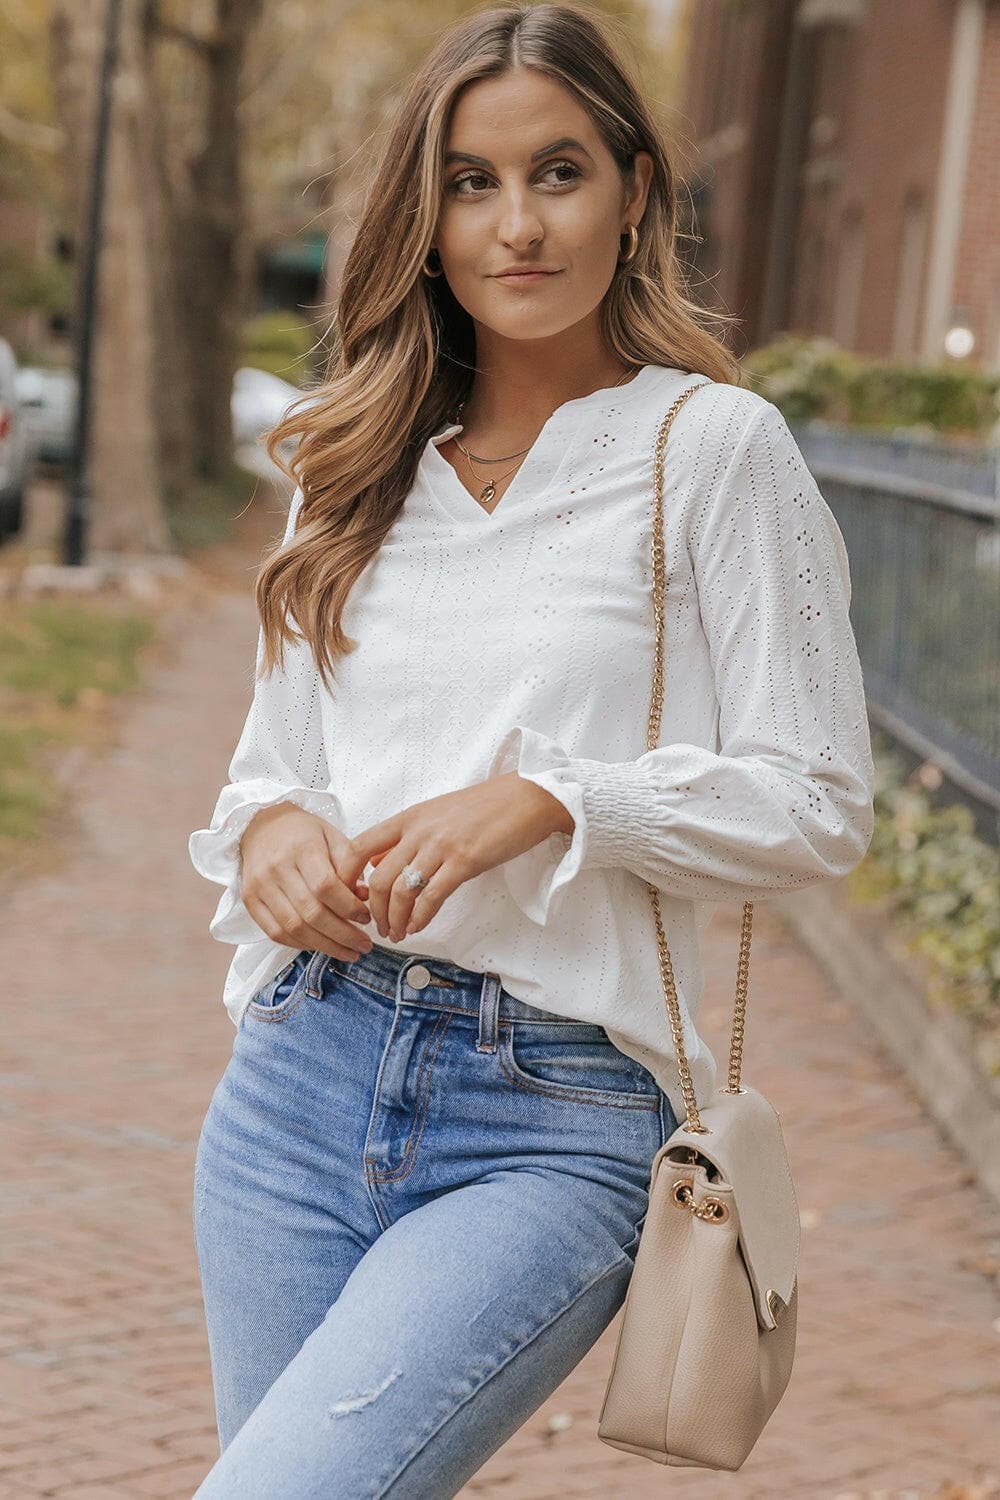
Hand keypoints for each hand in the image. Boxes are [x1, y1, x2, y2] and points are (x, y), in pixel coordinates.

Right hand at [239, 802, 373, 959]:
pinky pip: (275, 933)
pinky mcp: (250, 900)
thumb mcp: (333, 837)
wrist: (261, 824)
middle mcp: (277, 868)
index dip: (349, 907)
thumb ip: (350, 867)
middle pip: (311, 912)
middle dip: (342, 935)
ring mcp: (260, 886)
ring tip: (348, 951)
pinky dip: (300, 944)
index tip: (366, 918)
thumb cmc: (303, 833)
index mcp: (302, 849)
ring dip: (325, 946)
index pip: (326, 886)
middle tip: (364, 945)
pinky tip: (321, 946)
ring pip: (294, 928)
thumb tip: (364, 898)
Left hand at [339, 772, 573, 943]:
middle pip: (378, 879)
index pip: (359, 847)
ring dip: (395, 920)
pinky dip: (420, 918)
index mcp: (408, 818)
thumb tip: (373, 861)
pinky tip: (418, 927)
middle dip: (374, 911)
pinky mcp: (464, 862)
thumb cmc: (482, 808)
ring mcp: (440, 846)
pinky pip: (431, 898)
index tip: (348, 899)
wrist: (525, 799)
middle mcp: (419, 831)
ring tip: (397, 934)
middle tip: (378, 927)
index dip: (346, 877)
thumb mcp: (433, 813)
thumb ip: (402, 836)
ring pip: (401, 892)